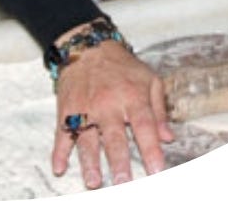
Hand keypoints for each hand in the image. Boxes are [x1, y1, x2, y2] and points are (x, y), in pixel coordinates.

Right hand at [51, 40, 172, 188]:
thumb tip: (168, 138)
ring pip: (87, 138)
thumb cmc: (122, 67)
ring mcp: (85, 108)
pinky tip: (58, 167)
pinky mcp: (67, 110)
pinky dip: (59, 151)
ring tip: (94, 181)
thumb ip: (159, 110)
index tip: (157, 169)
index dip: (151, 148)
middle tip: (122, 182)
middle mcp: (108, 104)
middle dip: (118, 160)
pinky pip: (62, 133)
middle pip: (114, 136)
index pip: (144, 125)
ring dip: (89, 161)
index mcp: (132, 97)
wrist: (88, 46)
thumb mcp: (149, 80)